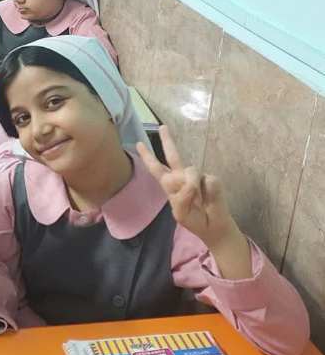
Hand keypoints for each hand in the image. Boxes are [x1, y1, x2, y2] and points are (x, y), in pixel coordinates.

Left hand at [137, 126, 239, 249]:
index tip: (139, 144)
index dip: (148, 157)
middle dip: (167, 141)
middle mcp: (182, 178)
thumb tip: (190, 182)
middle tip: (162, 127)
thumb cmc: (195, 220)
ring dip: (193, 187)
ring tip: (199, 202)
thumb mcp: (181, 214)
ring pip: (192, 171)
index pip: (157, 169)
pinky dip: (207, 193)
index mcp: (170, 186)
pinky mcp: (212, 180)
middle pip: (173, 156)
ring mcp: (198, 177)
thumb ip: (181, 198)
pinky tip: (209, 200)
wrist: (215, 227)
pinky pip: (208, 181)